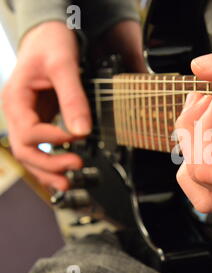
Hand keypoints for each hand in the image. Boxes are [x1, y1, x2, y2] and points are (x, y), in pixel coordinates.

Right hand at [1, 20, 144, 190]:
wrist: (48, 36)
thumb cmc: (50, 44)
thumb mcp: (64, 65)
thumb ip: (73, 97)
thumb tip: (82, 130)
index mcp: (15, 98)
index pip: (28, 131)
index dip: (52, 138)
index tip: (76, 136)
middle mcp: (17, 111)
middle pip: (24, 149)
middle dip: (49, 162)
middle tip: (75, 165)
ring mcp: (26, 117)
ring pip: (30, 153)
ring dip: (48, 169)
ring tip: (67, 182)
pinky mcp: (39, 120)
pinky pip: (41, 146)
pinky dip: (50, 160)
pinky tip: (63, 171)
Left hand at [175, 41, 211, 225]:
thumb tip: (199, 67)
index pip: (209, 167)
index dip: (203, 126)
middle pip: (198, 174)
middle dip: (193, 130)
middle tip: (206, 98)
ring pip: (196, 186)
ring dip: (192, 147)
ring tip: (206, 116)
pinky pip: (204, 194)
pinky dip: (197, 165)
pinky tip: (211, 140)